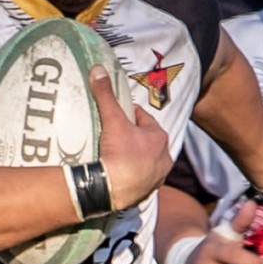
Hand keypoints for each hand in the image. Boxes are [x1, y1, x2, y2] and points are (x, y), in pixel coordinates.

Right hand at [91, 69, 172, 210]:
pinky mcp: (146, 193)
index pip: (143, 118)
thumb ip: (105, 95)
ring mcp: (156, 178)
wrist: (112, 190)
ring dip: (134, 158)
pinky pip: (139, 180)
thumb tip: (98, 69)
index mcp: (159, 137)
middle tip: (114, 135)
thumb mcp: (112, 120)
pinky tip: (118, 175)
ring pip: (145, 161)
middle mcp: (164, 158)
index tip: (116, 114)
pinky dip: (132, 176)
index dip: (128, 114)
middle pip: (146, 141)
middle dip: (133, 137)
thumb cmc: (118, 153)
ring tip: (116, 156)